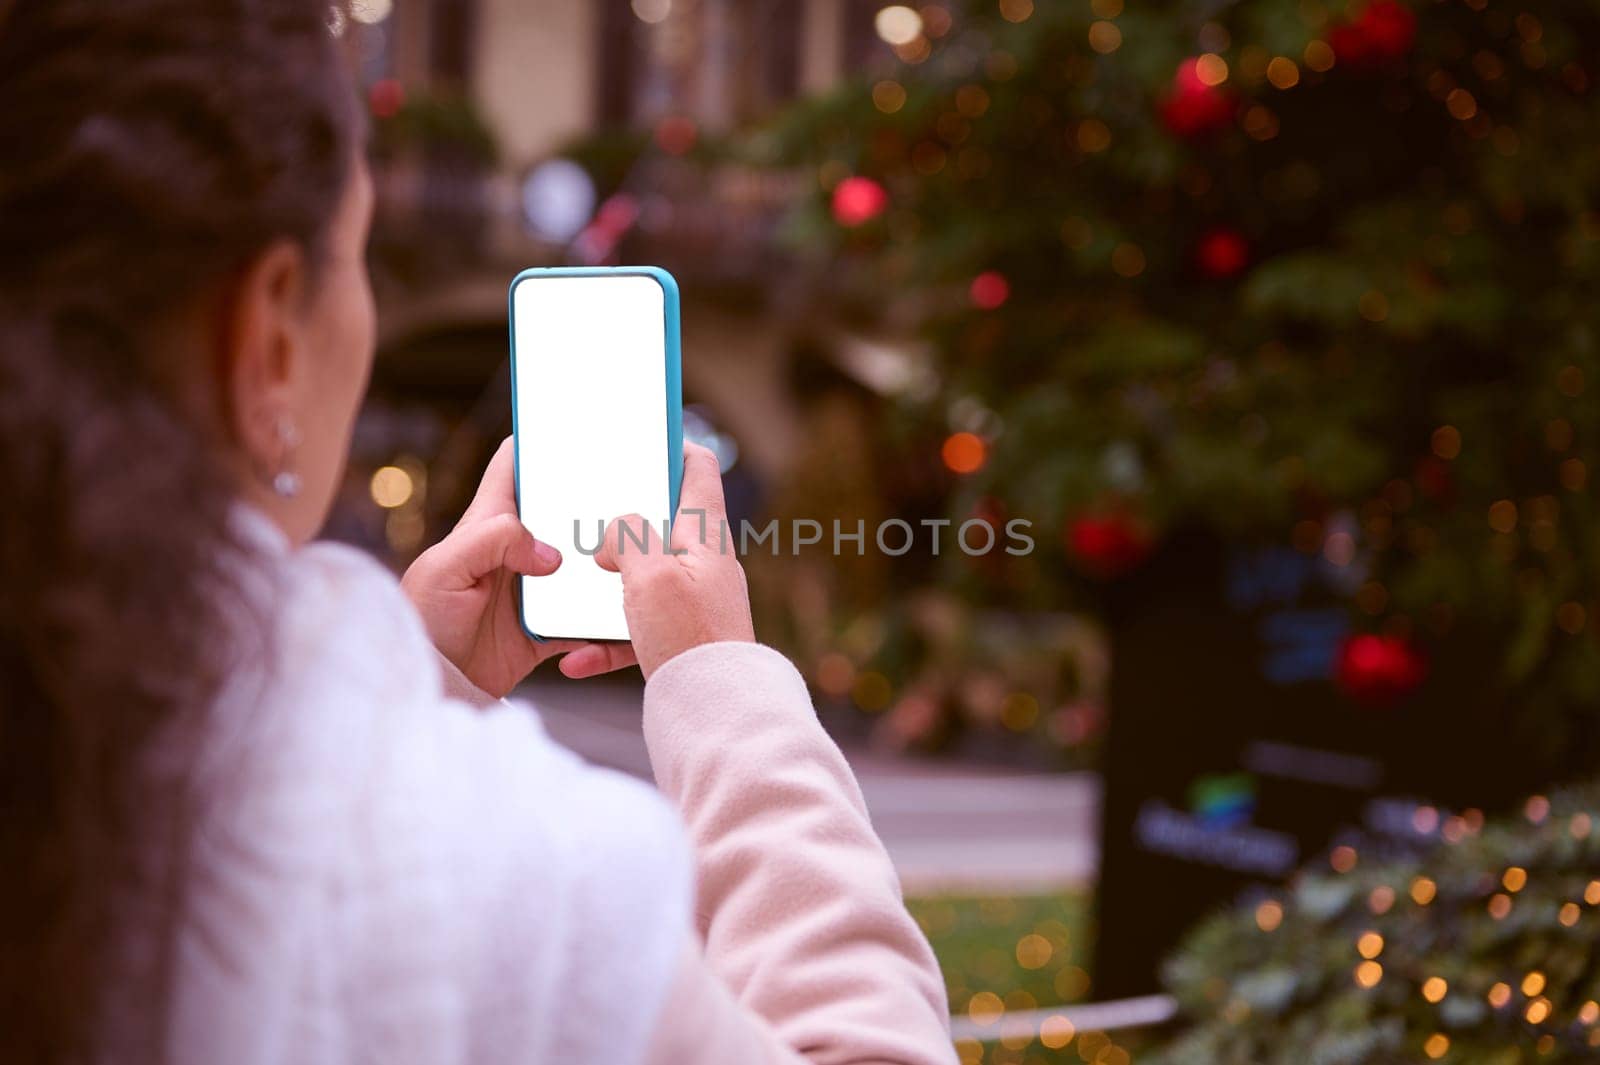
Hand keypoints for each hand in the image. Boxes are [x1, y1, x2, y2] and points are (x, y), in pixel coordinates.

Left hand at [402, 437, 637, 696]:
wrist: (430, 690)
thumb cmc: (421, 622)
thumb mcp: (444, 568)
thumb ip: (495, 542)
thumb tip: (552, 555)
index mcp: (488, 524)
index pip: (514, 468)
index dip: (540, 441)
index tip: (577, 423)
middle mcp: (515, 552)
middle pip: (564, 513)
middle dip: (595, 501)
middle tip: (635, 490)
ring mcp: (534, 591)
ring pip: (584, 565)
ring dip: (607, 564)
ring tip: (639, 553)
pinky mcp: (546, 630)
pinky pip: (585, 621)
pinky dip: (601, 624)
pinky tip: (615, 621)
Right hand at [591, 442, 755, 678]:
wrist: (714, 714)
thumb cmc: (688, 637)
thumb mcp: (650, 573)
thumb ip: (629, 535)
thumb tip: (617, 531)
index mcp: (705, 536)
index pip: (698, 469)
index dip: (671, 446)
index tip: (641, 437)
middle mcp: (705, 565)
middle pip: (663, 525)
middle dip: (621, 522)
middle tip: (584, 515)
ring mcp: (695, 604)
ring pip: (643, 581)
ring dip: (605, 588)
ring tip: (572, 589)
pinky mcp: (682, 641)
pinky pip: (637, 631)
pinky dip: (606, 641)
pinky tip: (574, 659)